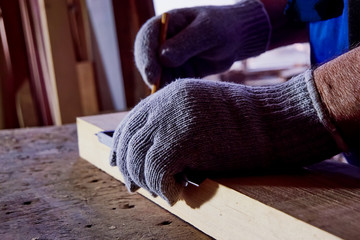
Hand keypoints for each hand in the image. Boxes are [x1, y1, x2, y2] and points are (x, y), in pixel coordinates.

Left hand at [110, 71, 338, 204]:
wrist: (276, 122)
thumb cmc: (244, 124)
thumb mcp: (202, 112)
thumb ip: (173, 122)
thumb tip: (149, 150)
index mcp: (170, 94)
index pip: (131, 121)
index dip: (121, 145)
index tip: (118, 164)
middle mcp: (167, 102)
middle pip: (130, 140)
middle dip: (127, 168)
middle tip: (133, 187)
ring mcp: (175, 119)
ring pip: (139, 157)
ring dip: (145, 181)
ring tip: (160, 192)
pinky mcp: (186, 139)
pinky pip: (157, 170)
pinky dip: (162, 188)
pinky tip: (176, 194)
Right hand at [134, 0, 270, 87]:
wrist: (235, 38)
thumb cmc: (222, 27)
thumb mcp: (207, 32)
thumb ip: (186, 43)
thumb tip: (163, 58)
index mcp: (164, 25)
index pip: (146, 41)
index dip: (146, 59)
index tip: (152, 77)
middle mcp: (161, 42)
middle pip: (148, 61)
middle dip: (153, 77)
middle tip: (161, 91)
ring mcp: (168, 59)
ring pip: (158, 76)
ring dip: (165, 86)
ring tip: (179, 93)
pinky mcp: (177, 72)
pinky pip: (170, 84)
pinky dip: (174, 91)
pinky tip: (185, 95)